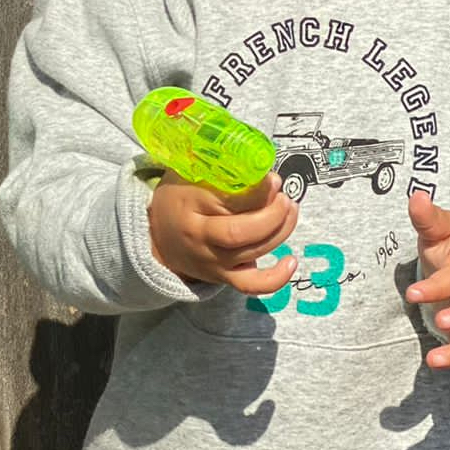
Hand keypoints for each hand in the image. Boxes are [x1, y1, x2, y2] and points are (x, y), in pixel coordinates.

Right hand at [147, 172, 299, 293]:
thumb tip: (259, 164)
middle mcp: (200, 238)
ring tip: (290, 209)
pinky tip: (291, 261)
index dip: (257, 191)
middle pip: (241, 232)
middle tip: (285, 197)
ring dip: (281, 230)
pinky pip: (251, 285)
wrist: (158, 238)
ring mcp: (213, 261)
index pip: (227, 201)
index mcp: (189, 206)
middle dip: (272, 214)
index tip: (272, 179)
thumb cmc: (179, 198)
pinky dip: (275, 278)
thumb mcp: (187, 173)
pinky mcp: (223, 277)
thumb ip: (217, 165)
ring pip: (253, 252)